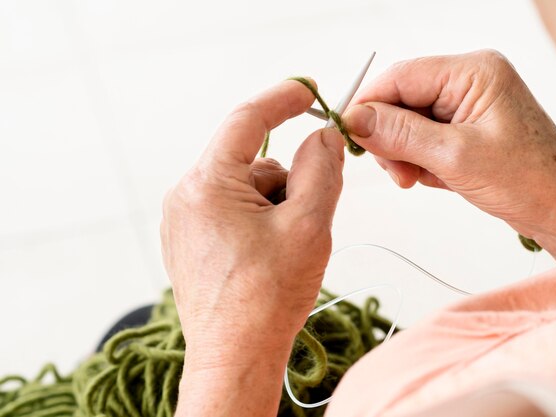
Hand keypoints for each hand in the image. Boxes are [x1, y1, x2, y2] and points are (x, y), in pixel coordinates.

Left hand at [160, 80, 344, 415]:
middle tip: (306, 219)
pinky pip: (231, 211)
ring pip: (245, 189)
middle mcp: (185, 197)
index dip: (283, 100)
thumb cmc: (267, 299)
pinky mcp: (189, 241)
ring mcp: (183, 221)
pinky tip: (265, 257)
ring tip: (283, 251)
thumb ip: (320, 169)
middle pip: (251, 162)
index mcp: (206, 185)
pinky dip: (258, 221)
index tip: (309, 90)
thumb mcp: (308, 224)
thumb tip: (323, 138)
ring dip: (274, 208)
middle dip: (287, 183)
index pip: (247, 121)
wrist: (235, 356)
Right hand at [343, 50, 555, 261]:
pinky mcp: (466, 127)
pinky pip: (424, 138)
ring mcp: (468, 105)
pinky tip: (437, 178)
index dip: (369, 105)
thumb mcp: (454, 157)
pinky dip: (421, 161)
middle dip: (392, 138)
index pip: (400, 78)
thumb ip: (400, 134)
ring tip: (418, 179)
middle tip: (398, 172)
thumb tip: (354, 119)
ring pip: (409, 123)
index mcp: (473, 72)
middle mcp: (469, 81)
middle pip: (402, 100)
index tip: (347, 134)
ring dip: (405, 154)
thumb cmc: (528, 180)